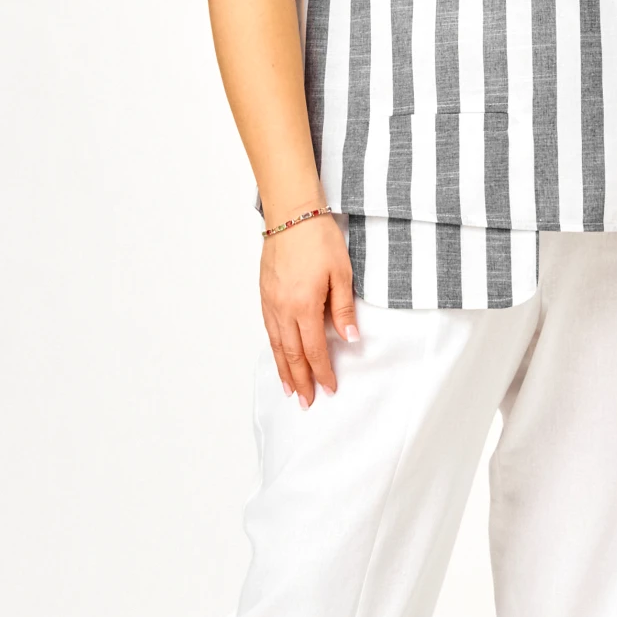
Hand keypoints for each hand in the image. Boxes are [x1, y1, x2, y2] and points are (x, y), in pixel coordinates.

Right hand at [259, 211, 357, 405]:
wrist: (292, 214)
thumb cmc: (319, 239)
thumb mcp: (342, 275)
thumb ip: (344, 310)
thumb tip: (351, 340)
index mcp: (304, 306)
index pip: (315, 350)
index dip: (323, 372)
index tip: (329, 389)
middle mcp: (283, 309)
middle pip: (291, 354)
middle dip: (300, 380)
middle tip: (306, 402)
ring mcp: (270, 302)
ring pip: (276, 345)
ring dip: (283, 369)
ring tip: (289, 390)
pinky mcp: (265, 294)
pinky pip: (268, 329)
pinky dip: (273, 348)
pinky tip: (278, 357)